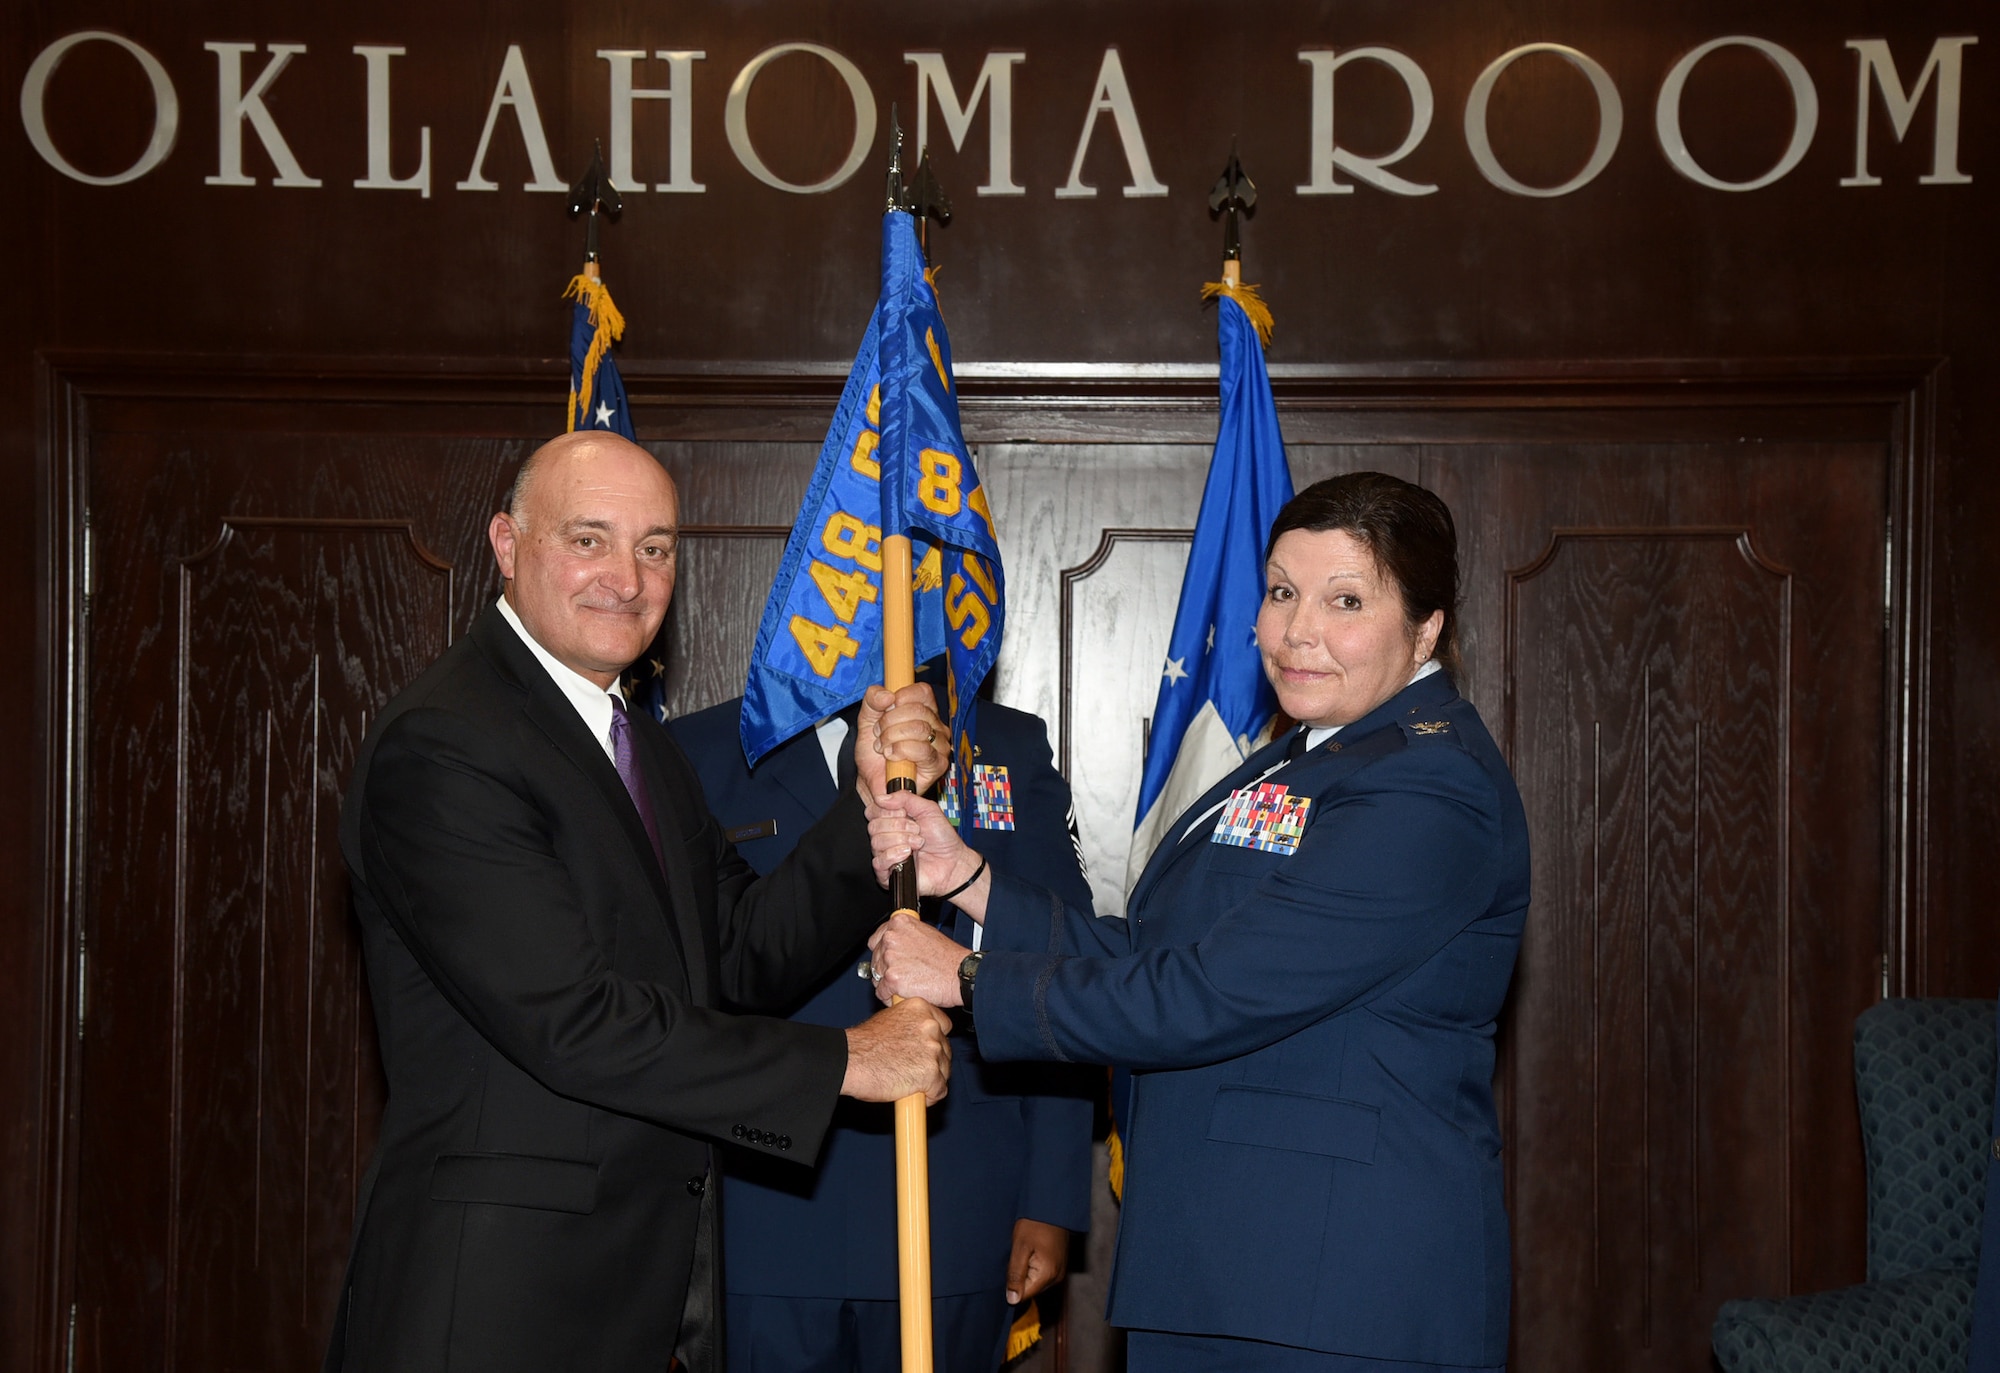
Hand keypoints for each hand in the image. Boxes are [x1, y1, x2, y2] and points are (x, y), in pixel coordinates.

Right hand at [841, 997, 951, 1104]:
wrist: (849, 1061)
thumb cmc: (862, 1045)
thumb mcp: (888, 1020)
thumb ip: (909, 1026)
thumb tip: (918, 1040)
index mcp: (920, 1008)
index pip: (944, 1027)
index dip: (935, 1042)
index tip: (926, 1051)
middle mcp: (930, 1026)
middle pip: (945, 1050)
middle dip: (933, 1063)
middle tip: (915, 1071)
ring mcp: (932, 1050)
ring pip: (944, 1071)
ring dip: (931, 1080)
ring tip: (911, 1084)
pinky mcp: (930, 1073)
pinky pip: (939, 1090)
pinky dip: (929, 1097)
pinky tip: (913, 1095)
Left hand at [853, 683, 950, 800]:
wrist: (870, 780)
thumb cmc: (874, 752)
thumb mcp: (866, 719)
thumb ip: (872, 700)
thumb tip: (887, 695)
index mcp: (924, 711)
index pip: (923, 692)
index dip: (901, 697)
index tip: (885, 709)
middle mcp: (936, 726)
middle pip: (919, 710)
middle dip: (890, 721)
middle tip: (879, 734)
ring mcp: (940, 746)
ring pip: (919, 728)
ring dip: (893, 737)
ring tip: (883, 747)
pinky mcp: (938, 764)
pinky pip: (922, 750)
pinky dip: (901, 750)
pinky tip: (892, 756)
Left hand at [867, 914, 968, 1007]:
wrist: (959, 974)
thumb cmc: (948, 957)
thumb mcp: (925, 933)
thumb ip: (905, 936)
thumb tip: (894, 943)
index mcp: (899, 923)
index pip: (876, 939)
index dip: (882, 952)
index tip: (888, 959)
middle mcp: (891, 938)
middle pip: (875, 959)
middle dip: (885, 969)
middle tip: (901, 975)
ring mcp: (890, 958)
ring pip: (876, 976)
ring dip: (887, 984)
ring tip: (904, 986)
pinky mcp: (892, 978)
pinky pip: (881, 992)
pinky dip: (890, 997)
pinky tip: (902, 995)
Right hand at [868, 791, 988, 917]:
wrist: (952, 862)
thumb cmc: (942, 838)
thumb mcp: (928, 809)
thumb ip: (905, 798)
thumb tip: (881, 797)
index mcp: (892, 820)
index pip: (872, 811)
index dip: (887, 810)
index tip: (905, 813)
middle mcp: (886, 836)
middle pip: (873, 826)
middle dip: (899, 825)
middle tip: (916, 830)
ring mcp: (885, 855)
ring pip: (876, 842)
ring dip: (901, 840)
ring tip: (917, 844)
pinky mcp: (886, 873)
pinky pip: (878, 861)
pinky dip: (894, 855)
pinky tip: (908, 855)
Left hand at [1006, 1219, 1069, 1304]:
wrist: (1052, 1207)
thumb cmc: (1034, 1224)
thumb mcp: (1020, 1247)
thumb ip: (1015, 1274)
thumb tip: (1012, 1301)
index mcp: (1047, 1275)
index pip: (1024, 1295)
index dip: (1011, 1285)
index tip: (1009, 1266)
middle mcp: (1057, 1277)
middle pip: (1030, 1289)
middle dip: (1019, 1277)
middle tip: (1017, 1255)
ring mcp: (1059, 1272)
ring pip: (1035, 1282)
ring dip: (1025, 1271)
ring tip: (1025, 1252)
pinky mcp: (1058, 1266)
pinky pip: (1041, 1274)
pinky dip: (1032, 1267)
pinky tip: (1030, 1252)